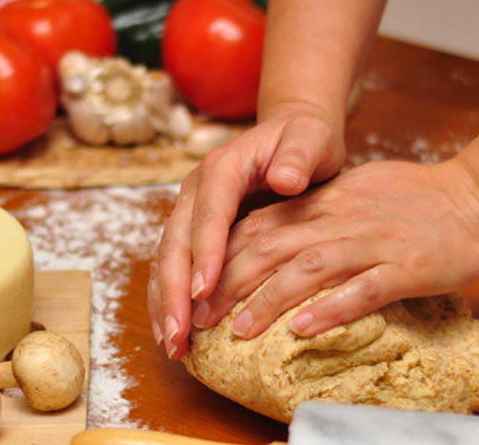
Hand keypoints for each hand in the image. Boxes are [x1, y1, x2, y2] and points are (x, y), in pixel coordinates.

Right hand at [148, 102, 345, 358]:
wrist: (293, 132)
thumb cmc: (306, 138)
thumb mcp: (312, 137)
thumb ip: (300, 155)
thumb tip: (286, 179)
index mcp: (223, 167)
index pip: (209, 213)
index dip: (204, 253)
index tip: (205, 291)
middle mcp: (197, 189)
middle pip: (176, 242)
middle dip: (175, 291)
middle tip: (180, 333)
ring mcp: (191, 210)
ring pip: (167, 260)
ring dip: (166, 304)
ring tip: (173, 346)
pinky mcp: (194, 230)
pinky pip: (175, 268)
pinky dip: (171, 301)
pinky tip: (176, 334)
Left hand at [190, 159, 478, 338]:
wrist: (477, 197)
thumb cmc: (415, 199)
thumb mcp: (354, 194)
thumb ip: (313, 211)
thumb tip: (272, 234)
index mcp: (324, 203)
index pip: (258, 226)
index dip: (221, 257)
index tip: (194, 286)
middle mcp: (339, 220)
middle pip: (270, 248)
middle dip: (229, 283)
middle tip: (200, 316)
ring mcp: (372, 243)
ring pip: (308, 269)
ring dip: (268, 300)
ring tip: (239, 330)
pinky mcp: (405, 267)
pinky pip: (363, 289)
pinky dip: (330, 309)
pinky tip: (303, 329)